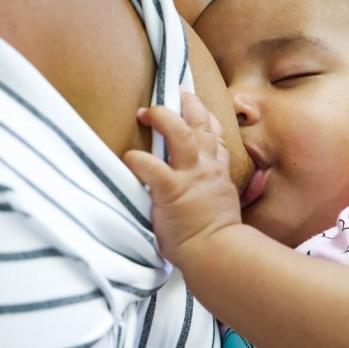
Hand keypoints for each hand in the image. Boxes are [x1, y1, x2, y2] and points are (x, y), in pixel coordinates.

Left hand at [124, 93, 241, 267]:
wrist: (218, 254)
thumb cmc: (216, 236)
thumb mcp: (220, 203)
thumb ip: (209, 188)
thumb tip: (196, 188)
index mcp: (217, 170)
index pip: (215, 133)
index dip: (203, 113)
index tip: (192, 100)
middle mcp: (206, 167)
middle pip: (200, 123)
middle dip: (186, 104)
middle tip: (171, 94)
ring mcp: (191, 177)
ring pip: (180, 134)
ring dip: (163, 118)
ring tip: (145, 112)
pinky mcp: (171, 191)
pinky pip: (152, 168)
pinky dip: (138, 159)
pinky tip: (128, 156)